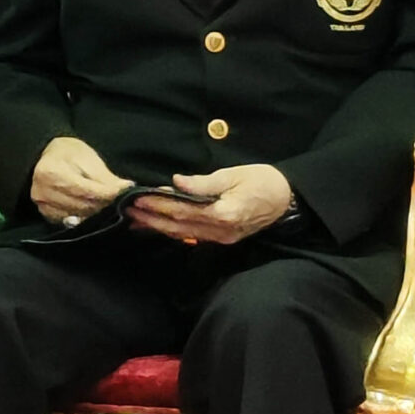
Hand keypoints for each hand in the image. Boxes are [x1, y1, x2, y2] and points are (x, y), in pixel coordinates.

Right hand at [30, 136, 133, 226]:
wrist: (49, 156)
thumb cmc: (70, 154)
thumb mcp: (88, 159)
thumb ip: (106, 178)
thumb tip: (126, 190)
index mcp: (52, 173)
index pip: (86, 191)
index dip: (108, 195)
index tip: (126, 194)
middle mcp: (43, 192)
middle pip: (83, 207)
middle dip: (105, 206)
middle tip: (122, 202)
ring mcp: (42, 205)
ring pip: (79, 218)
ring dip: (97, 214)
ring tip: (109, 206)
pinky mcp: (46, 214)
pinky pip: (71, 223)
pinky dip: (85, 219)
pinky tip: (94, 211)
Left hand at [126, 164, 296, 245]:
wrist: (288, 200)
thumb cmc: (262, 182)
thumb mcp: (234, 175)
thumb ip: (205, 182)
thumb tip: (176, 182)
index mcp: (224, 214)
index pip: (182, 210)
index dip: (158, 204)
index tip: (138, 197)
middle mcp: (221, 231)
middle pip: (179, 226)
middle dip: (151, 218)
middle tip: (127, 209)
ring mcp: (223, 238)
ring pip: (183, 234)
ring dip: (158, 227)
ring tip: (135, 220)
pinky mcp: (224, 238)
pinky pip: (193, 236)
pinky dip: (174, 231)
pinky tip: (159, 226)